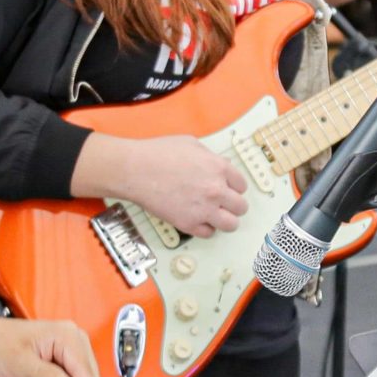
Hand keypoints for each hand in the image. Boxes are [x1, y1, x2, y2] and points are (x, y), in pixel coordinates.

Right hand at [118, 135, 249, 238]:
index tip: (228, 189)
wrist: (135, 170)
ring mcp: (204, 209)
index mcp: (218, 168)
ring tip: (216, 216)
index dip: (234, 187)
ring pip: (231, 225)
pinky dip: (205, 228)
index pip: (242, 185)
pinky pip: (208, 233)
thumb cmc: (157, 154)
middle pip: (241, 207)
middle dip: (233, 205)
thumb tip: (217, 166)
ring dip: (225, 220)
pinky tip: (198, 220)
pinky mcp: (188, 224)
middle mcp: (216, 190)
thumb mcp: (190, 143)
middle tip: (223, 204)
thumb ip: (210, 157)